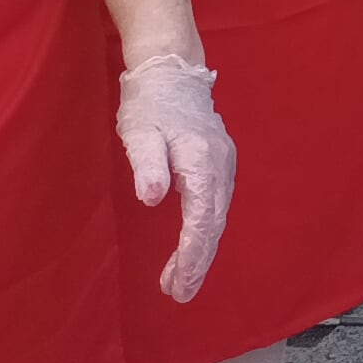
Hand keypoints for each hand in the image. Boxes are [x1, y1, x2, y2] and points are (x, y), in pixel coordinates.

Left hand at [116, 50, 236, 301]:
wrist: (171, 68)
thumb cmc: (149, 103)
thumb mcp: (139, 132)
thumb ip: (147, 165)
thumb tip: (153, 199)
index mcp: (201, 160)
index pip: (201, 218)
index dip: (191, 255)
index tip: (179, 285)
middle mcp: (220, 164)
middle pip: (214, 222)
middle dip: (198, 261)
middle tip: (180, 295)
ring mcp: (224, 161)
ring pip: (218, 215)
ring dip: (203, 249)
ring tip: (181, 280)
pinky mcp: (219, 160)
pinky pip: (217, 204)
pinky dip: (206, 229)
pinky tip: (194, 242)